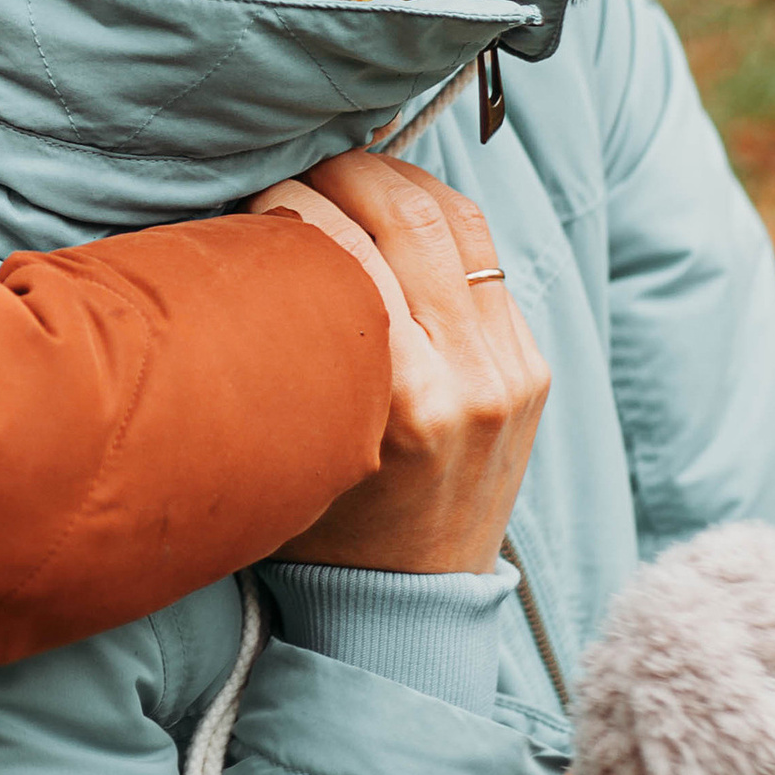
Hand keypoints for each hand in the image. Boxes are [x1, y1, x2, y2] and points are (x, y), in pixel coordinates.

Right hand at [256, 150, 549, 573]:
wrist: (412, 604)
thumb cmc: (320, 530)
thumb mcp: (288, 447)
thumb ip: (277, 352)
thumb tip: (242, 246)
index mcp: (407, 402)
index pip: (348, 255)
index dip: (293, 206)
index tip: (255, 198)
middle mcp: (472, 378)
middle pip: (412, 217)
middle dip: (347, 173)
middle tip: (298, 170)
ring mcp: (512, 368)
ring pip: (459, 221)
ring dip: (398, 180)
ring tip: (345, 175)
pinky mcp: (531, 363)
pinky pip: (485, 257)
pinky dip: (435, 220)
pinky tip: (391, 214)